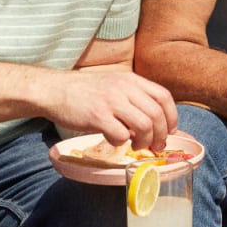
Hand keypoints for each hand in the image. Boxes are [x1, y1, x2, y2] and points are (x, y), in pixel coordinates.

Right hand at [48, 68, 178, 151]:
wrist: (54, 89)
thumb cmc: (85, 91)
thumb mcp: (114, 84)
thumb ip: (133, 97)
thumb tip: (154, 121)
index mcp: (131, 80)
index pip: (163, 96)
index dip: (172, 116)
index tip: (170, 130)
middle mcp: (124, 88)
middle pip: (156, 114)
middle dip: (161, 135)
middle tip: (156, 146)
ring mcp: (111, 101)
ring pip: (144, 126)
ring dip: (144, 141)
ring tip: (136, 145)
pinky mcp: (97, 116)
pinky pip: (120, 135)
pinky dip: (121, 142)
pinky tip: (113, 139)